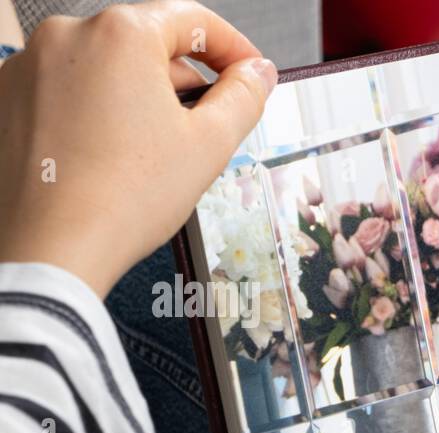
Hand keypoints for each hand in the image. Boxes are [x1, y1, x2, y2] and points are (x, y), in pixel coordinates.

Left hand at [0, 1, 276, 296]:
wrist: (53, 246)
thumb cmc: (123, 198)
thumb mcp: (209, 145)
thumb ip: (244, 97)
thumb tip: (257, 74)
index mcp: (121, 35)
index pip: (194, 20)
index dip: (234, 49)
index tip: (250, 74)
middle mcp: (68, 36)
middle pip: (147, 44)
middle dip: (184, 80)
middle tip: (209, 126)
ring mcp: (30, 66)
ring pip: (106, 67)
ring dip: (140, 98)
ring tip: (156, 152)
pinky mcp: (9, 98)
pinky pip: (69, 90)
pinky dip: (98, 112)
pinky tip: (115, 155)